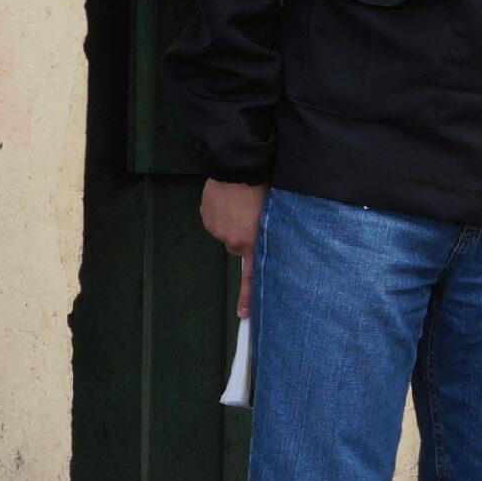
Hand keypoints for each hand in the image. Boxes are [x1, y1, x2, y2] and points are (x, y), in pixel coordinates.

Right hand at [200, 179, 268, 317]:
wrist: (238, 166)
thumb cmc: (263, 186)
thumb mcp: (275, 213)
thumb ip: (271, 233)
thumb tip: (270, 242)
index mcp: (253, 241)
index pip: (251, 276)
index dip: (248, 296)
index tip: (244, 314)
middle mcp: (232, 239)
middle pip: (239, 245)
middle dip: (245, 234)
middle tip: (253, 214)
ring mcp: (217, 228)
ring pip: (228, 231)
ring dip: (233, 221)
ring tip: (241, 201)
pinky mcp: (207, 216)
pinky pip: (216, 219)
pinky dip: (222, 212)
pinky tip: (230, 198)